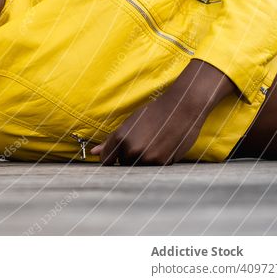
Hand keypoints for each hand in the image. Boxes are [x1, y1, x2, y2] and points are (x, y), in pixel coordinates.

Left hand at [90, 60, 235, 164]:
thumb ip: (111, 141)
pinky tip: (163, 147)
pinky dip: (157, 162)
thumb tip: (94, 153)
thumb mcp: (130, 123)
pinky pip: (153, 169)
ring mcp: (146, 158)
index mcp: (119, 138)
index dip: (110, 159)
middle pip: (122, 164)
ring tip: (153, 144)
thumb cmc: (155, 113)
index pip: (106, 160)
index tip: (115, 158)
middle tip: (142, 143)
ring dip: (142, 161)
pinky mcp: (161, 163)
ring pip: (137, 168)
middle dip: (128, 158)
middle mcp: (131, 149)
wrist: (182, 108)